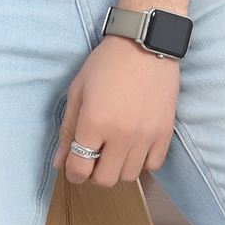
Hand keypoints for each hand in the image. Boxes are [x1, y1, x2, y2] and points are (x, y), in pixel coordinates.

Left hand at [52, 35, 178, 185]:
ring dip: (118, 168)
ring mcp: (146, 136)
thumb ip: (67, 130)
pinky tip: (134, 146)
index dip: (72, 173)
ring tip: (115, 149)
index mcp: (94, 123)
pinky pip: (153, 165)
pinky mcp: (165, 132)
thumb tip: (59, 162)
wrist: (145, 44)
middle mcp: (121, 134)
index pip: (79, 169)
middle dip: (94, 173)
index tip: (73, 167)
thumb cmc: (106, 64)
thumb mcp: (77, 92)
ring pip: (129, 176)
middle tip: (94, 156)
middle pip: (105, 179)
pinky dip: (141, 162)